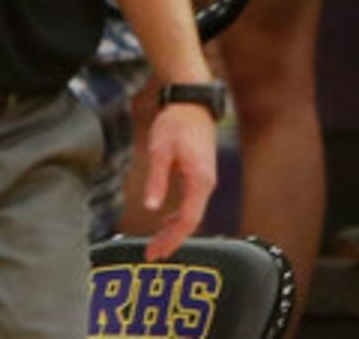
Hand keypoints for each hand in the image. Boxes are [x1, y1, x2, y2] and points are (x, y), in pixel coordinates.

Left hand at [138, 96, 219, 255]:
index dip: (171, 238)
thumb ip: (157, 179)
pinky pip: (192, 204)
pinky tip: (166, 221)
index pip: (188, 219)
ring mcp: (206, 181)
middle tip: (152, 254)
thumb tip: (151, 208)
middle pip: (191, 222)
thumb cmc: (176, 124)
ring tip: (157, 244)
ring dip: (175, 230)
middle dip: (172, 240)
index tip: (155, 251)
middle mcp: (207, 184)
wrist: (192, 103)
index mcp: (200, 180)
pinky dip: (180, 217)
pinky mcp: (201, 176)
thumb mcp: (160, 150)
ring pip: (193, 214)